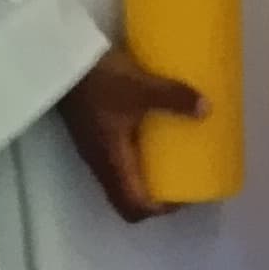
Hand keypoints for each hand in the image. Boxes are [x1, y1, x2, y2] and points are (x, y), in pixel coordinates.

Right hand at [65, 46, 207, 222]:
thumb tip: (207, 108)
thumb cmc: (100, 81)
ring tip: (172, 156)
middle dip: (157, 195)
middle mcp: (101, 163)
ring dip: (146, 175)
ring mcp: (93, 147)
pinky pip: (117, 156)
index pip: (134, 207)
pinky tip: (150, 131)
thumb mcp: (141, 87)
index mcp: (113, 164)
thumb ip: (174, 97)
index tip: (186, 196)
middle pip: (128, 197)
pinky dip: (137, 154)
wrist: (61, 59)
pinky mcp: (91, 130)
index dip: (162, 210)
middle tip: (183, 176)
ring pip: (122, 177)